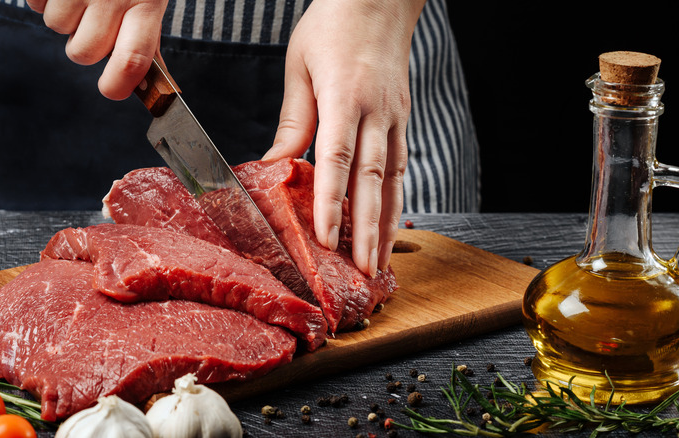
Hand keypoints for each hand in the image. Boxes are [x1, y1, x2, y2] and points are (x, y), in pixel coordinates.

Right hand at [26, 0, 168, 99]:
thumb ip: (148, 39)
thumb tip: (157, 86)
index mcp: (145, 4)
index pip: (132, 60)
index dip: (118, 85)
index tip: (112, 90)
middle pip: (83, 53)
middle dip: (85, 44)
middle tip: (96, 19)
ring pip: (57, 28)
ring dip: (66, 16)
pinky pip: (36, 4)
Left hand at [264, 0, 424, 276]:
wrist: (379, 1)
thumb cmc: (332, 27)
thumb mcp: (300, 67)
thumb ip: (293, 121)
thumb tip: (276, 168)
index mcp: (346, 96)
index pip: (337, 159)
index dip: (331, 202)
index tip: (326, 239)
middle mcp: (377, 112)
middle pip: (372, 179)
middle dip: (368, 230)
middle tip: (365, 270)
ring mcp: (395, 118)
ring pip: (393, 179)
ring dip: (387, 224)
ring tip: (382, 262)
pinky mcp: (403, 120)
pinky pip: (399, 167)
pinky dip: (395, 200)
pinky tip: (389, 224)